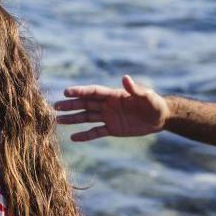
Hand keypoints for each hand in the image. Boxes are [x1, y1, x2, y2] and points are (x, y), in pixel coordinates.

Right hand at [54, 74, 170, 140]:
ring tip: (57, 120)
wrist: (160, 118)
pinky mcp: (112, 129)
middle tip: (54, 106)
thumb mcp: (147, 96)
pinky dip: (85, 135)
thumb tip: (125, 78)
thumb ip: (135, 89)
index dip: (80, 92)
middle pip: (85, 104)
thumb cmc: (154, 103)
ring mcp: (108, 117)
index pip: (93, 92)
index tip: (66, 92)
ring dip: (72, 119)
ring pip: (86, 117)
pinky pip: (95, 132)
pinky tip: (73, 137)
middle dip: (70, 105)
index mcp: (113, 95)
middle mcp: (107, 105)